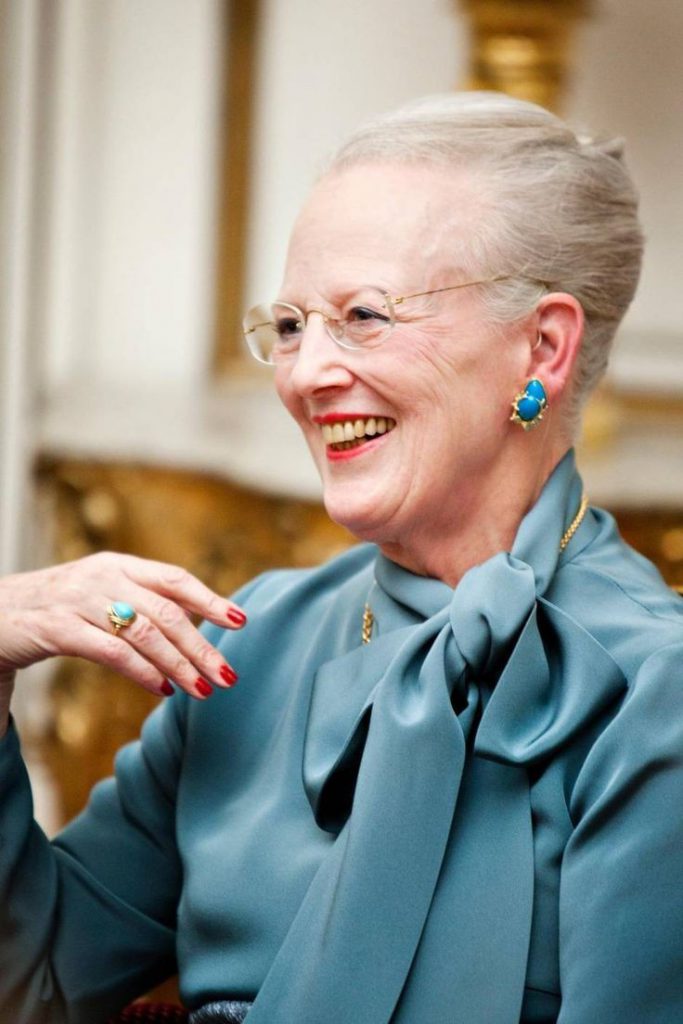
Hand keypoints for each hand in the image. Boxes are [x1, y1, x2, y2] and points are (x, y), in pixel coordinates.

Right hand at [0, 552, 245, 699]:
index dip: (211, 599)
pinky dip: (141, 671)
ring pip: (143, 633)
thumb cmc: (58, 610)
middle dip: (201, 646)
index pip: (175, 579)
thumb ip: (142, 604)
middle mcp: (102, 576)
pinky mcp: (56, 628)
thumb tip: (195, 627)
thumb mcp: (102, 595)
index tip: (242, 622)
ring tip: (202, 689)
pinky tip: (161, 688)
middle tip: (227, 676)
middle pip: (166, 611)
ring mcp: (79, 600)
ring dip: (178, 665)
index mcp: (119, 564)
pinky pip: (110, 650)